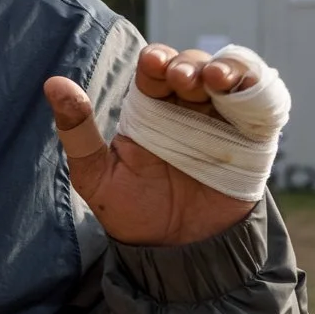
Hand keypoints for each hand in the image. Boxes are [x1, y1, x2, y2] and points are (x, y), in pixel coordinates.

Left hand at [44, 44, 259, 247]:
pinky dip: (256, 88)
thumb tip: (53, 83)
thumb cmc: (133, 211)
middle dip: (189, 64)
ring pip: (229, 76)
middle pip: (193, 66)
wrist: (177, 253)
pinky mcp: (253, 136)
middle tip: (183, 79)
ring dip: (225, 69)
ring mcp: (221, 119)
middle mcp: (186, 106)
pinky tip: (244, 90)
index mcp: (149, 107)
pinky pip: (260, 102)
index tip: (154, 66)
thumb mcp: (97, 175)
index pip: (154, 69)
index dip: (156, 60)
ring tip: (216, 79)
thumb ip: (78, 131)